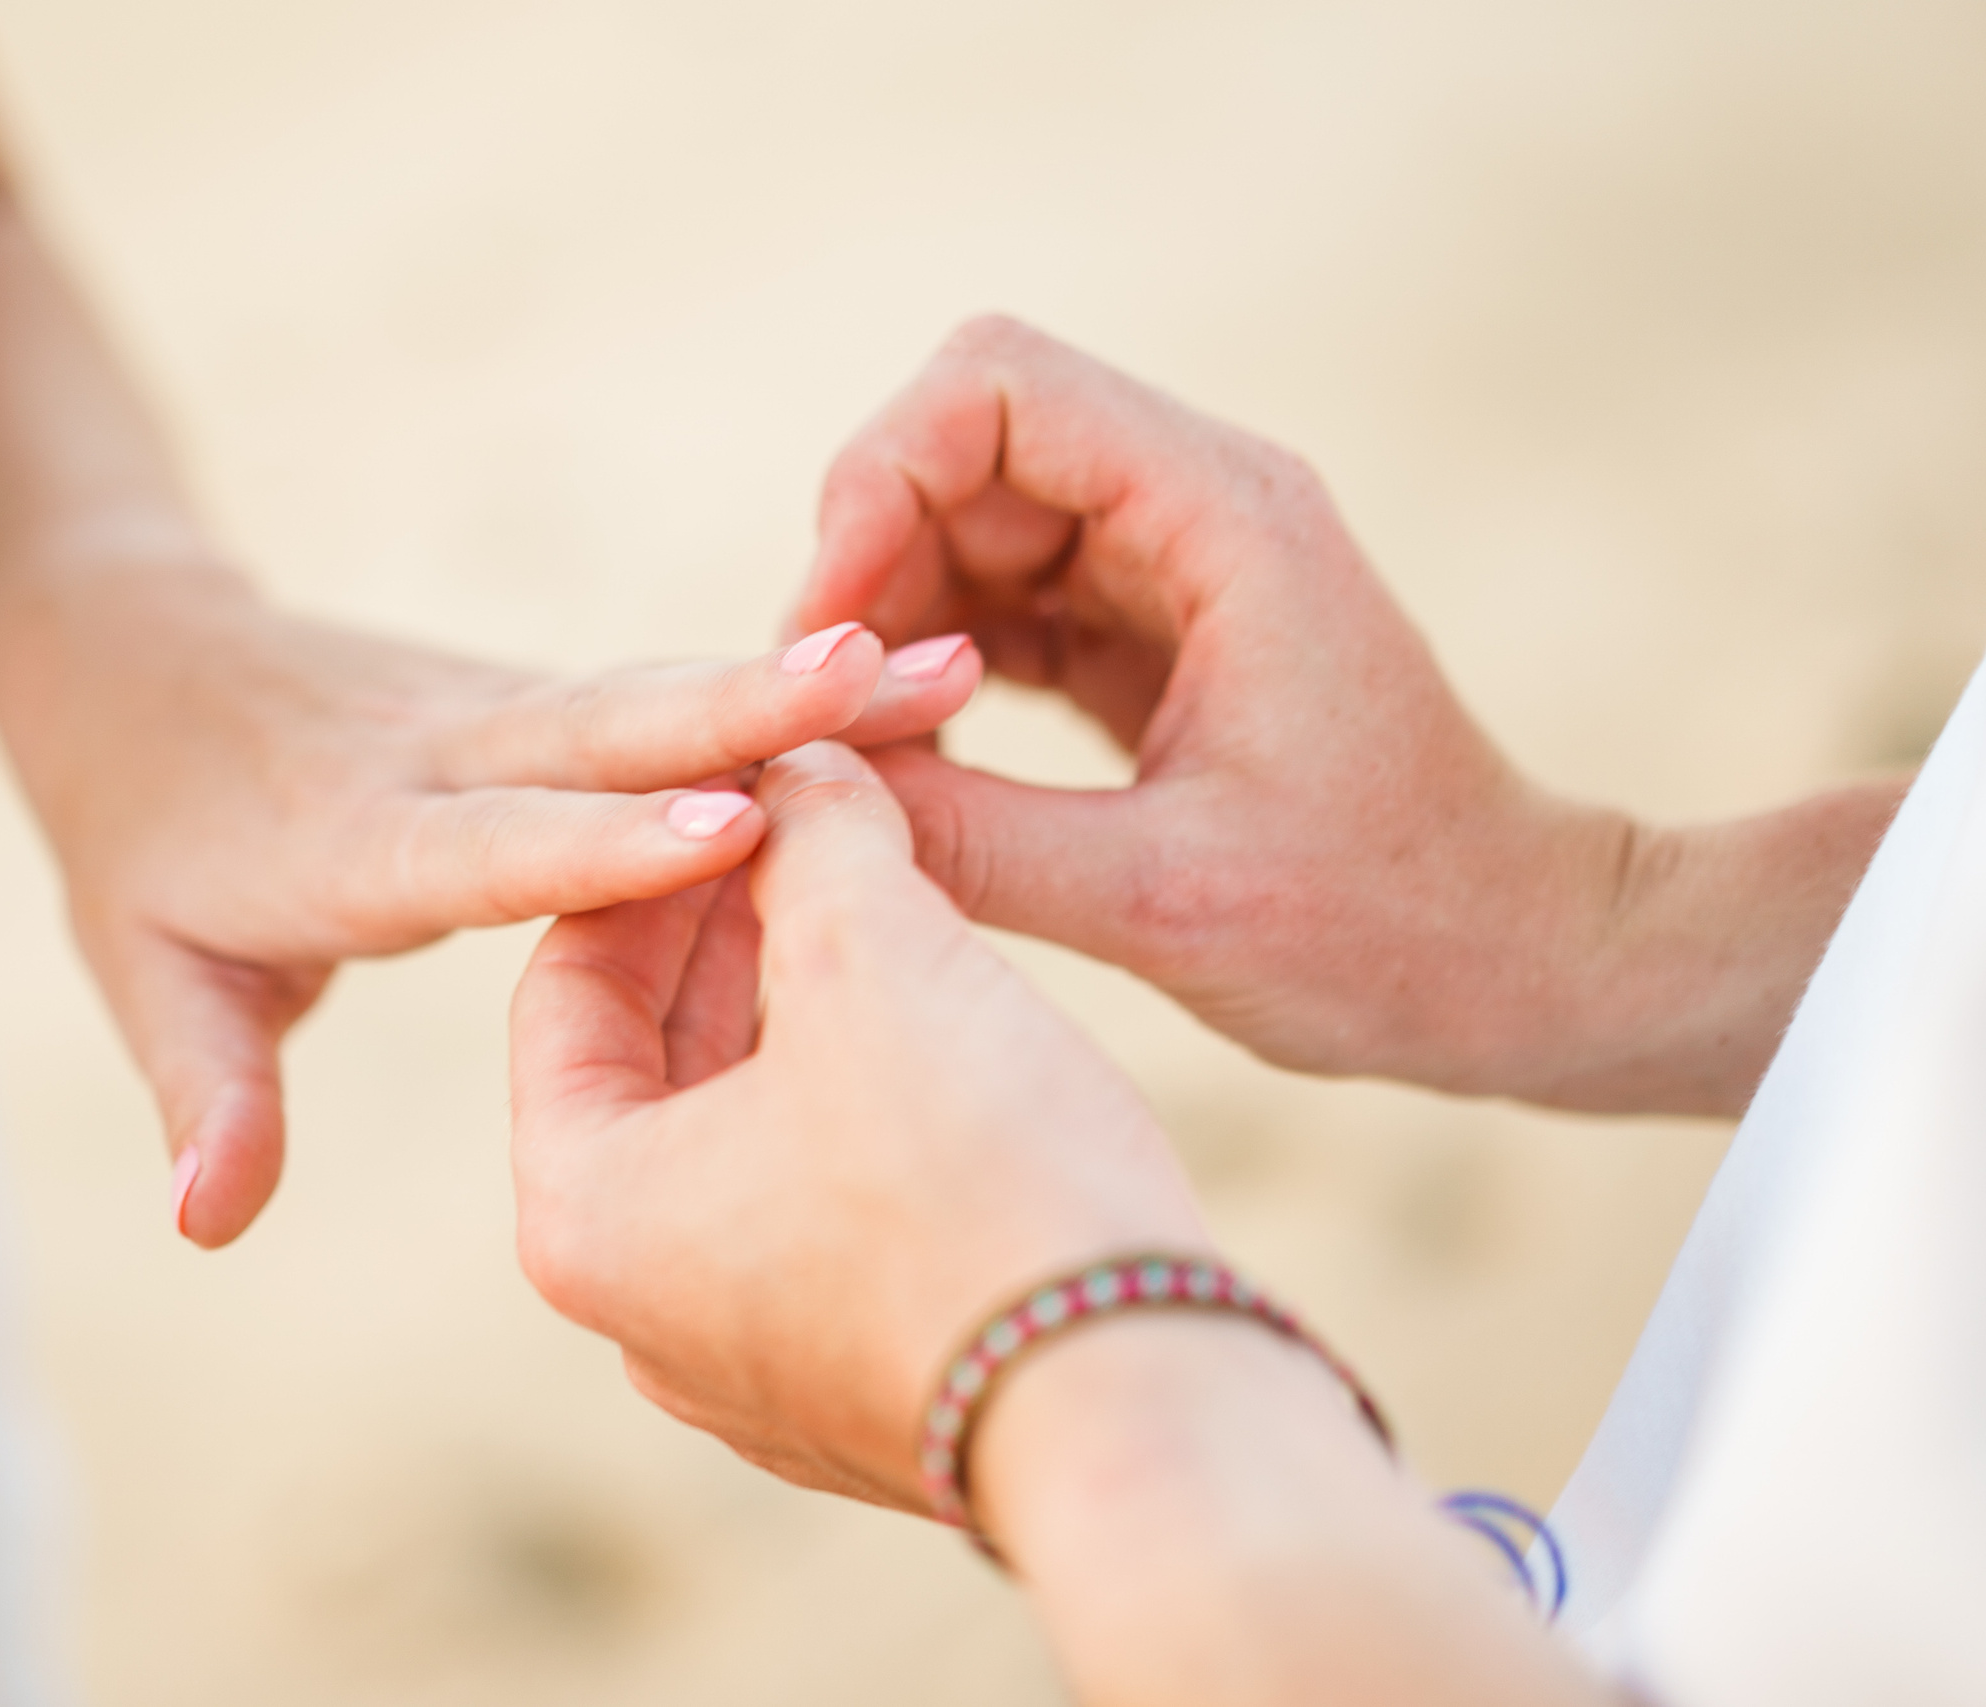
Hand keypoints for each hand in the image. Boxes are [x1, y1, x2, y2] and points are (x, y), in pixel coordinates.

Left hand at [0, 563, 982, 1246]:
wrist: (134, 659)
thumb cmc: (143, 842)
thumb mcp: (147, 975)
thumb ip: (208, 1091)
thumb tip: (206, 1223)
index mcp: (353, 839)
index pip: (487, 845)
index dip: (599, 842)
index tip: (723, 825)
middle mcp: (441, 756)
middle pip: (601, 732)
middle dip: (745, 709)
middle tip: (880, 676)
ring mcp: (494, 710)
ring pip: (656, 693)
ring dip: (796, 685)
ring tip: (953, 666)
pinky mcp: (535, 697)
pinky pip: (664, 696)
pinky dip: (777, 689)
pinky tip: (904, 679)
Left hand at [509, 742, 1205, 1504]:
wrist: (1147, 1414)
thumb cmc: (982, 1179)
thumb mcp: (879, 956)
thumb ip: (819, 833)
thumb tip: (803, 764)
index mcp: (586, 1215)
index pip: (568, 983)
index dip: (659, 854)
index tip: (747, 776)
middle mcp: (643, 1312)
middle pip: (656, 1061)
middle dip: (738, 927)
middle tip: (819, 817)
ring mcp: (754, 1365)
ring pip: (751, 1132)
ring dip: (807, 1009)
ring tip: (890, 900)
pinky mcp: (863, 1387)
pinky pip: (829, 1210)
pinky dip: (864, 1103)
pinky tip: (950, 1028)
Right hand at [792, 316, 1877, 1116]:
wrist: (1517, 966)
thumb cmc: (1385, 932)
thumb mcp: (1161, 902)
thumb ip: (972, 838)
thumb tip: (798, 786)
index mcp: (1225, 520)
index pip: (995, 384)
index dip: (880, 480)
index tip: (835, 635)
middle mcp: (1198, 507)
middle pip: (964, 436)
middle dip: (869, 551)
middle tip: (827, 702)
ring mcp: (1175, 565)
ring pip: (970, 515)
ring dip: (894, 609)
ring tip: (866, 743)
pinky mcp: (1153, 633)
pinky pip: (1001, 595)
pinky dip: (934, 653)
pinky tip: (914, 753)